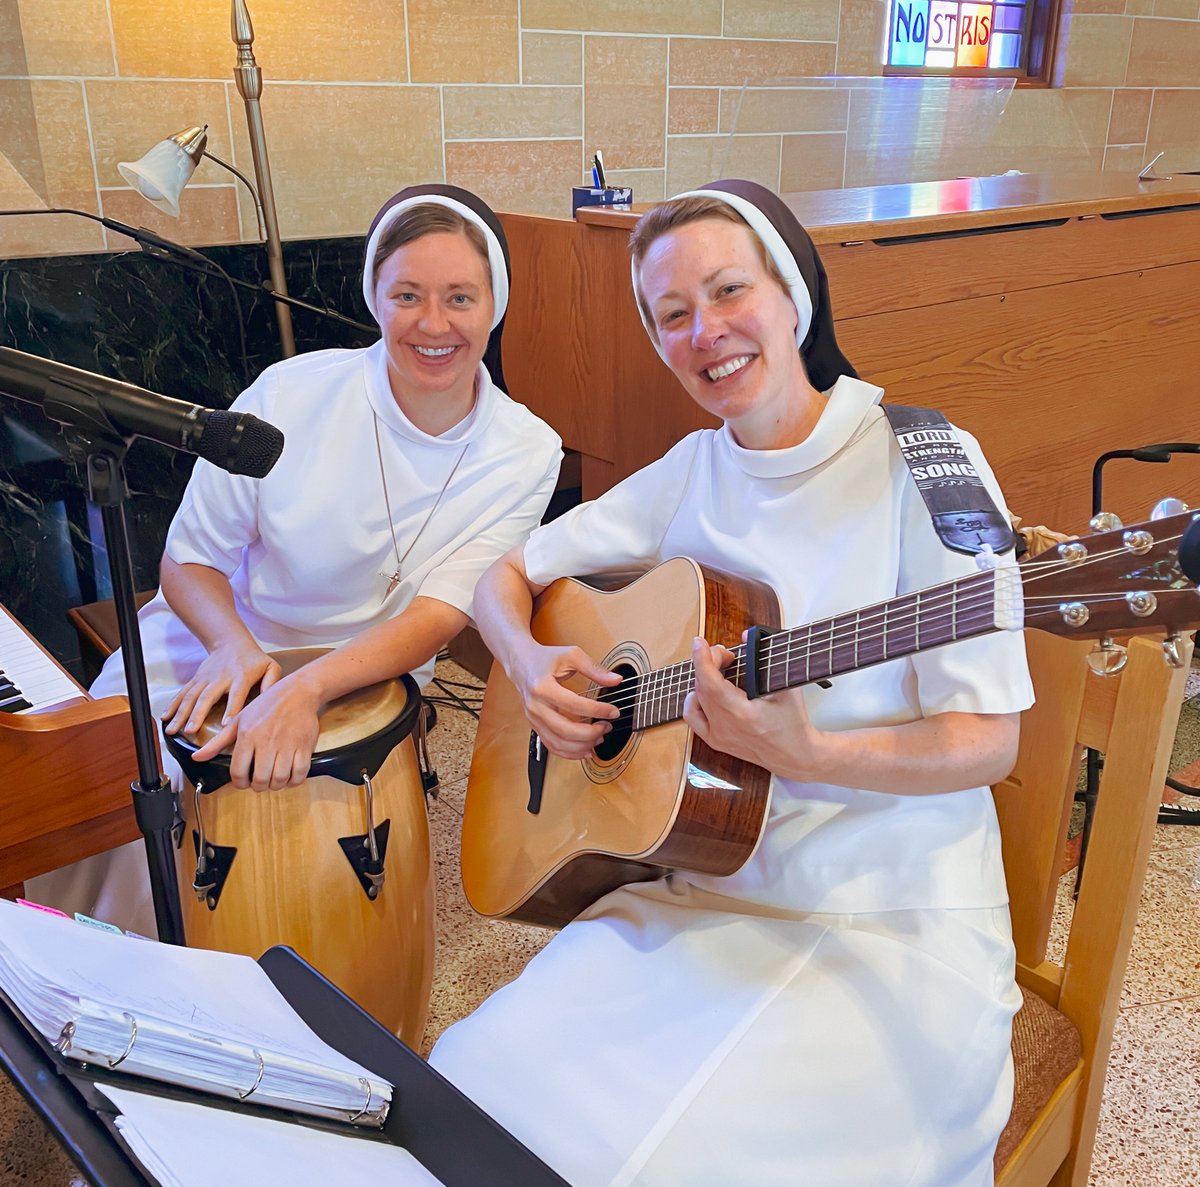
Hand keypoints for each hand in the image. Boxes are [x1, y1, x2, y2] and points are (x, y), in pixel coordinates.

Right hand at [162, 642, 281, 738]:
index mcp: (241, 677)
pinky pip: (182, 693)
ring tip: (174, 729)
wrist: (231, 642)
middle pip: (207, 697)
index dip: (231, 709)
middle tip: (192, 730)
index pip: (236, 694)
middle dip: (198, 714)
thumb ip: (272, 682)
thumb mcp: (270, 667)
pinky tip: (165, 718)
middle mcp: (220, 678)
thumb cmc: (253, 659)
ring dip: (181, 713)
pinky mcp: (196, 679)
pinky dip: (173, 705)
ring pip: (191, 696)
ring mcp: (205, 679)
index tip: (226, 724)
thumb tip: (271, 700)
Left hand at [191, 671, 322, 790]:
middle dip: (259, 786)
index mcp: (247, 737)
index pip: (238, 773)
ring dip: (276, 785)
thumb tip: (196, 757)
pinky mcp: (304, 746)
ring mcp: (287, 745)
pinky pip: (300, 774)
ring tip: (275, 779)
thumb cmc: (267, 705)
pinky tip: (290, 775)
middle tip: (261, 781)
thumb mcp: (239, 720)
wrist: (297, 692)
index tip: (244, 782)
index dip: (240, 783)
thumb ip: (217, 742)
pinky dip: (295, 780)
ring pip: (279, 780)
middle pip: (260, 780)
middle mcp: (266, 743)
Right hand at [510, 643, 620, 760]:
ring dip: (582, 746)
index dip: (597, 710)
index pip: (574, 704)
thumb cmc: (544, 659)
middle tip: (607, 727)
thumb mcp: (571, 655)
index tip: (613, 711)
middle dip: (590, 733)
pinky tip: (585, 749)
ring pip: (558, 743)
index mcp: (543, 687)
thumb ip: (594, 669)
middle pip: (565, 730)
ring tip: (599, 738)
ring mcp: (534, 719)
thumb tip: (616, 680)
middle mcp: (536, 706)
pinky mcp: (535, 726)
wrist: (521, 663)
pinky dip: (569, 753)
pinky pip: (551, 746)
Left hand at [683, 636, 825, 780]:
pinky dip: (695, 700)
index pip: (711, 682)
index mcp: (743, 715)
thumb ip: (765, 659)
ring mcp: (718, 736)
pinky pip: (693, 717)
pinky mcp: (716, 741)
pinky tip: (706, 691)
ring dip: (703, 680)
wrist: (795, 755)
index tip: (700, 642)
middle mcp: (726, 728)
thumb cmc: (793, 723)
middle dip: (711, 663)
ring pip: (696, 699)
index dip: (703, 659)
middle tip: (728, 655)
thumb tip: (746, 636)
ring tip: (719, 671)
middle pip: (702, 687)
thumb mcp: (785, 687)